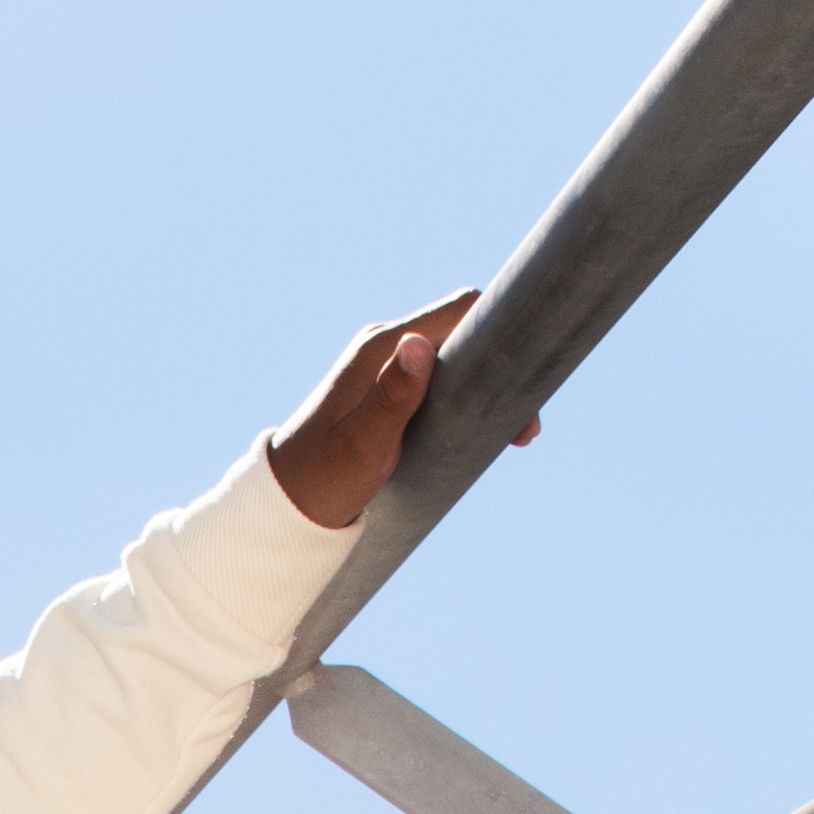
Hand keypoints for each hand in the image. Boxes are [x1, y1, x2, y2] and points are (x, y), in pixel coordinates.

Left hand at [270, 288, 534, 532]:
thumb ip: (391, 397)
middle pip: (466, 333)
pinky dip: (470, 399)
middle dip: (503, 366)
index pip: (460, 311)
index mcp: (381, 347)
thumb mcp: (362, 445)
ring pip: (459, 359)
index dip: (503, 328)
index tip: (528, 372)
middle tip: (525, 426)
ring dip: (489, 388)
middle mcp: (388, 346)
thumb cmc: (321, 478)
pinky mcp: (393, 389)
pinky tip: (484, 432)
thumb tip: (418, 344)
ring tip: (513, 436)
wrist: (284, 503)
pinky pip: (444, 380)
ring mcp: (390, 366)